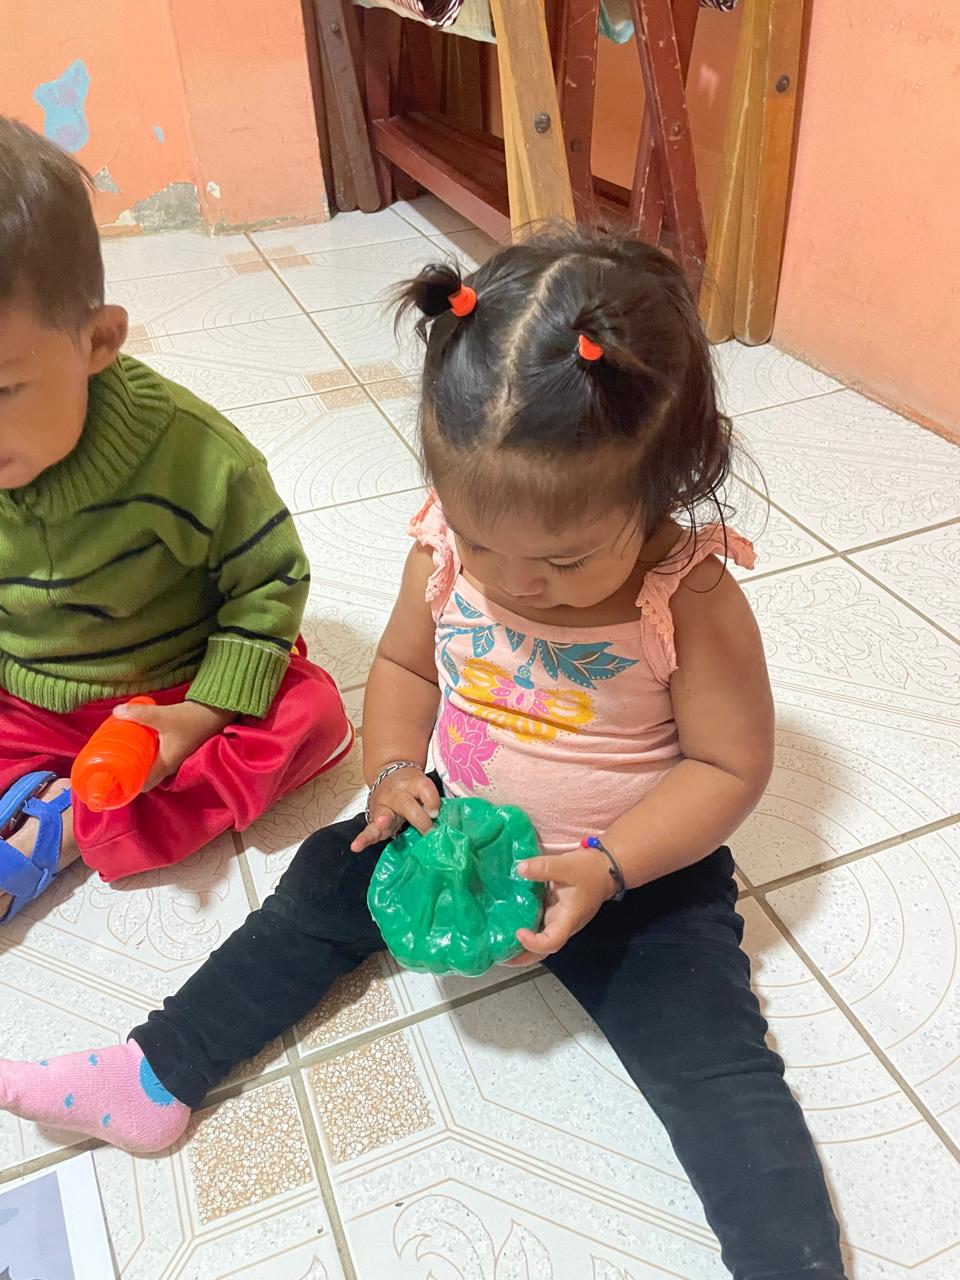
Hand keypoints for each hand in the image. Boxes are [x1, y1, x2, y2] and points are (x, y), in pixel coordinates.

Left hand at [113, 700, 234, 789]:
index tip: (112, 779)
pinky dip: (147, 754)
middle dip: (129, 773)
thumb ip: (140, 714)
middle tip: (113, 763)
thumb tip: (116, 711)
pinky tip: (139, 742)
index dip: (128, 787)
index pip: (144, 785)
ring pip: (152, 766)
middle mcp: (170, 765)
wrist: (216, 712)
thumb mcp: (163, 716)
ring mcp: (175, 757)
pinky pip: (158, 757)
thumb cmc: (191, 719)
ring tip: (122, 753)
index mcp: (166, 765)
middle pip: (146, 777)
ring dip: (139, 763)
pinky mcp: (177, 747)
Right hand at [350, 766, 439, 852]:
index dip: (433, 801)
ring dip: (383, 820)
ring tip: (382, 823)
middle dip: (418, 818)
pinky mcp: (374, 821)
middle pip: (406, 804)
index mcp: (411, 783)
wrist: (388, 777)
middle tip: (429, 830)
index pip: (424, 789)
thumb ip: (431, 800)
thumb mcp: (424, 787)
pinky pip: (368, 830)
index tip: (437, 813)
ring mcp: (383, 807)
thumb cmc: (411, 788)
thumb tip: (434, 816)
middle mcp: (396, 793)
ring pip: (383, 814)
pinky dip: (363, 839)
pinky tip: (356, 846)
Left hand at [506, 845, 616, 966]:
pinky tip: (506, 924)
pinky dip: (523, 930)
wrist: (605, 869)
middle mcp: (562, 926)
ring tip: (497, 943)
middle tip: (497, 954)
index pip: (552, 942)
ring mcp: (557, 922)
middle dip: (520, 957)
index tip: (518, 933)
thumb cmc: (589, 870)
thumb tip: (519, 869)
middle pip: (542, 951)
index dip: (534, 943)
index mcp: (568, 919)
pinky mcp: (553, 914)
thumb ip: (543, 867)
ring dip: (519, 947)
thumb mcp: (566, 865)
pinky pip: (537, 928)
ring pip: (538, 943)